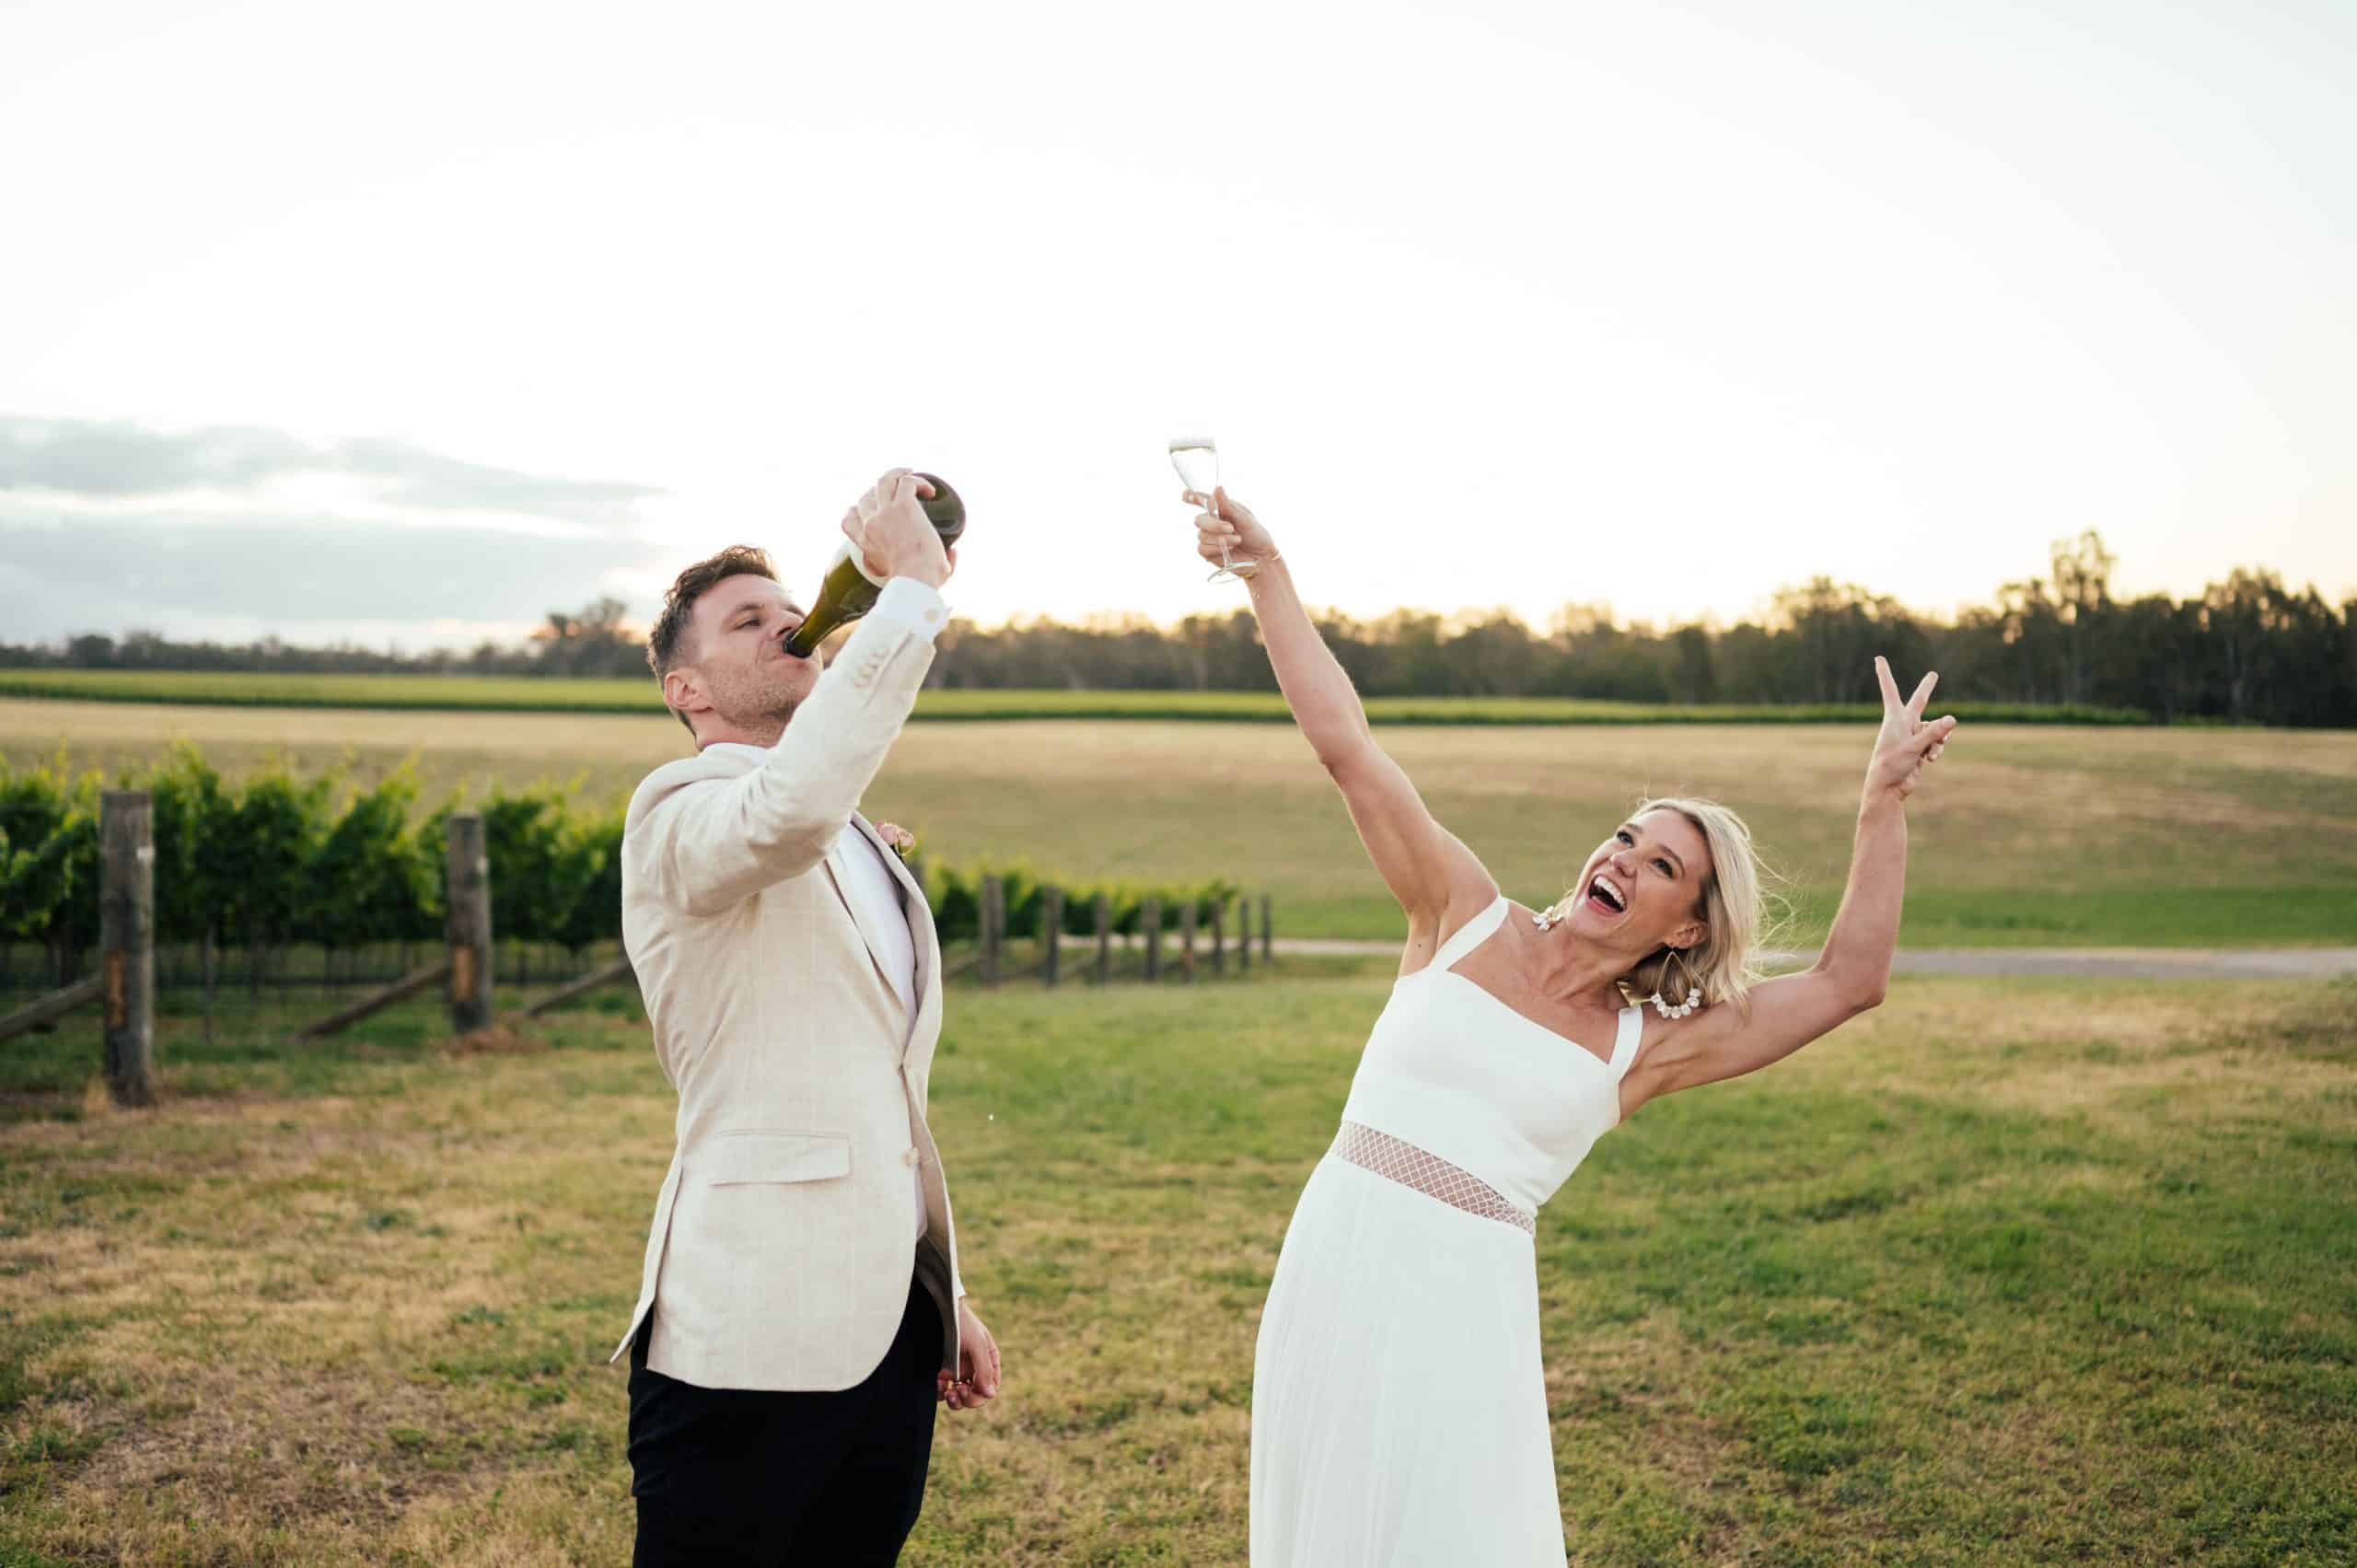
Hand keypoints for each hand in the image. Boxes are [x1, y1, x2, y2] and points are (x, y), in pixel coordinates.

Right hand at [841, 469, 953, 588]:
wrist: (917, 579)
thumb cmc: (918, 583)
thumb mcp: (916, 575)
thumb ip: (924, 563)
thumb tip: (952, 552)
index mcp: (865, 543)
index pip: (849, 520)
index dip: (859, 510)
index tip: (877, 510)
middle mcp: (871, 525)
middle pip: (867, 496)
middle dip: (882, 490)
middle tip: (900, 490)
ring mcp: (886, 513)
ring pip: (885, 481)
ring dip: (898, 475)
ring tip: (911, 474)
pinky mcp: (904, 506)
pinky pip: (907, 482)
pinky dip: (920, 482)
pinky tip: (931, 492)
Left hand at [937, 1299, 999, 1411]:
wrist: (940, 1310)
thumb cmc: (963, 1323)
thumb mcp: (977, 1344)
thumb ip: (984, 1370)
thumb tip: (991, 1395)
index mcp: (988, 1362)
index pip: (989, 1389)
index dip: (980, 1395)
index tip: (968, 1390)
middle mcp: (975, 1370)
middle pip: (975, 1397)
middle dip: (966, 1399)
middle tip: (956, 1391)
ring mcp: (958, 1372)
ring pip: (959, 1398)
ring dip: (954, 1400)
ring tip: (947, 1391)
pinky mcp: (943, 1373)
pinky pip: (943, 1391)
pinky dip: (941, 1392)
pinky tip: (938, 1383)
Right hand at [1187, 488, 1276, 570]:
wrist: (1261, 557)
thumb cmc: (1256, 535)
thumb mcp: (1245, 518)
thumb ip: (1228, 506)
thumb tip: (1217, 489)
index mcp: (1220, 509)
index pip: (1202, 501)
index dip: (1192, 497)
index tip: (1186, 496)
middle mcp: (1212, 522)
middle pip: (1199, 520)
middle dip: (1214, 525)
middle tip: (1230, 528)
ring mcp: (1209, 537)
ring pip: (1202, 535)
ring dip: (1221, 539)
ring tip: (1237, 540)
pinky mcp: (1209, 552)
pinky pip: (1202, 549)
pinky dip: (1216, 549)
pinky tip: (1229, 550)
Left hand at [1869, 656, 1958, 802]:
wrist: (1889, 787)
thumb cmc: (1892, 764)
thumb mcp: (1914, 747)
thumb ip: (1934, 733)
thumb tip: (1952, 719)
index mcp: (1895, 717)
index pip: (1891, 690)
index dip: (1884, 673)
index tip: (1878, 658)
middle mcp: (1904, 723)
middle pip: (1920, 702)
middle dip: (1927, 688)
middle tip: (1933, 675)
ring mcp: (1913, 735)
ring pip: (1936, 729)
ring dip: (1939, 740)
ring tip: (1932, 753)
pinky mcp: (1921, 748)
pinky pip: (1937, 743)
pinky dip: (1937, 749)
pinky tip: (1931, 759)